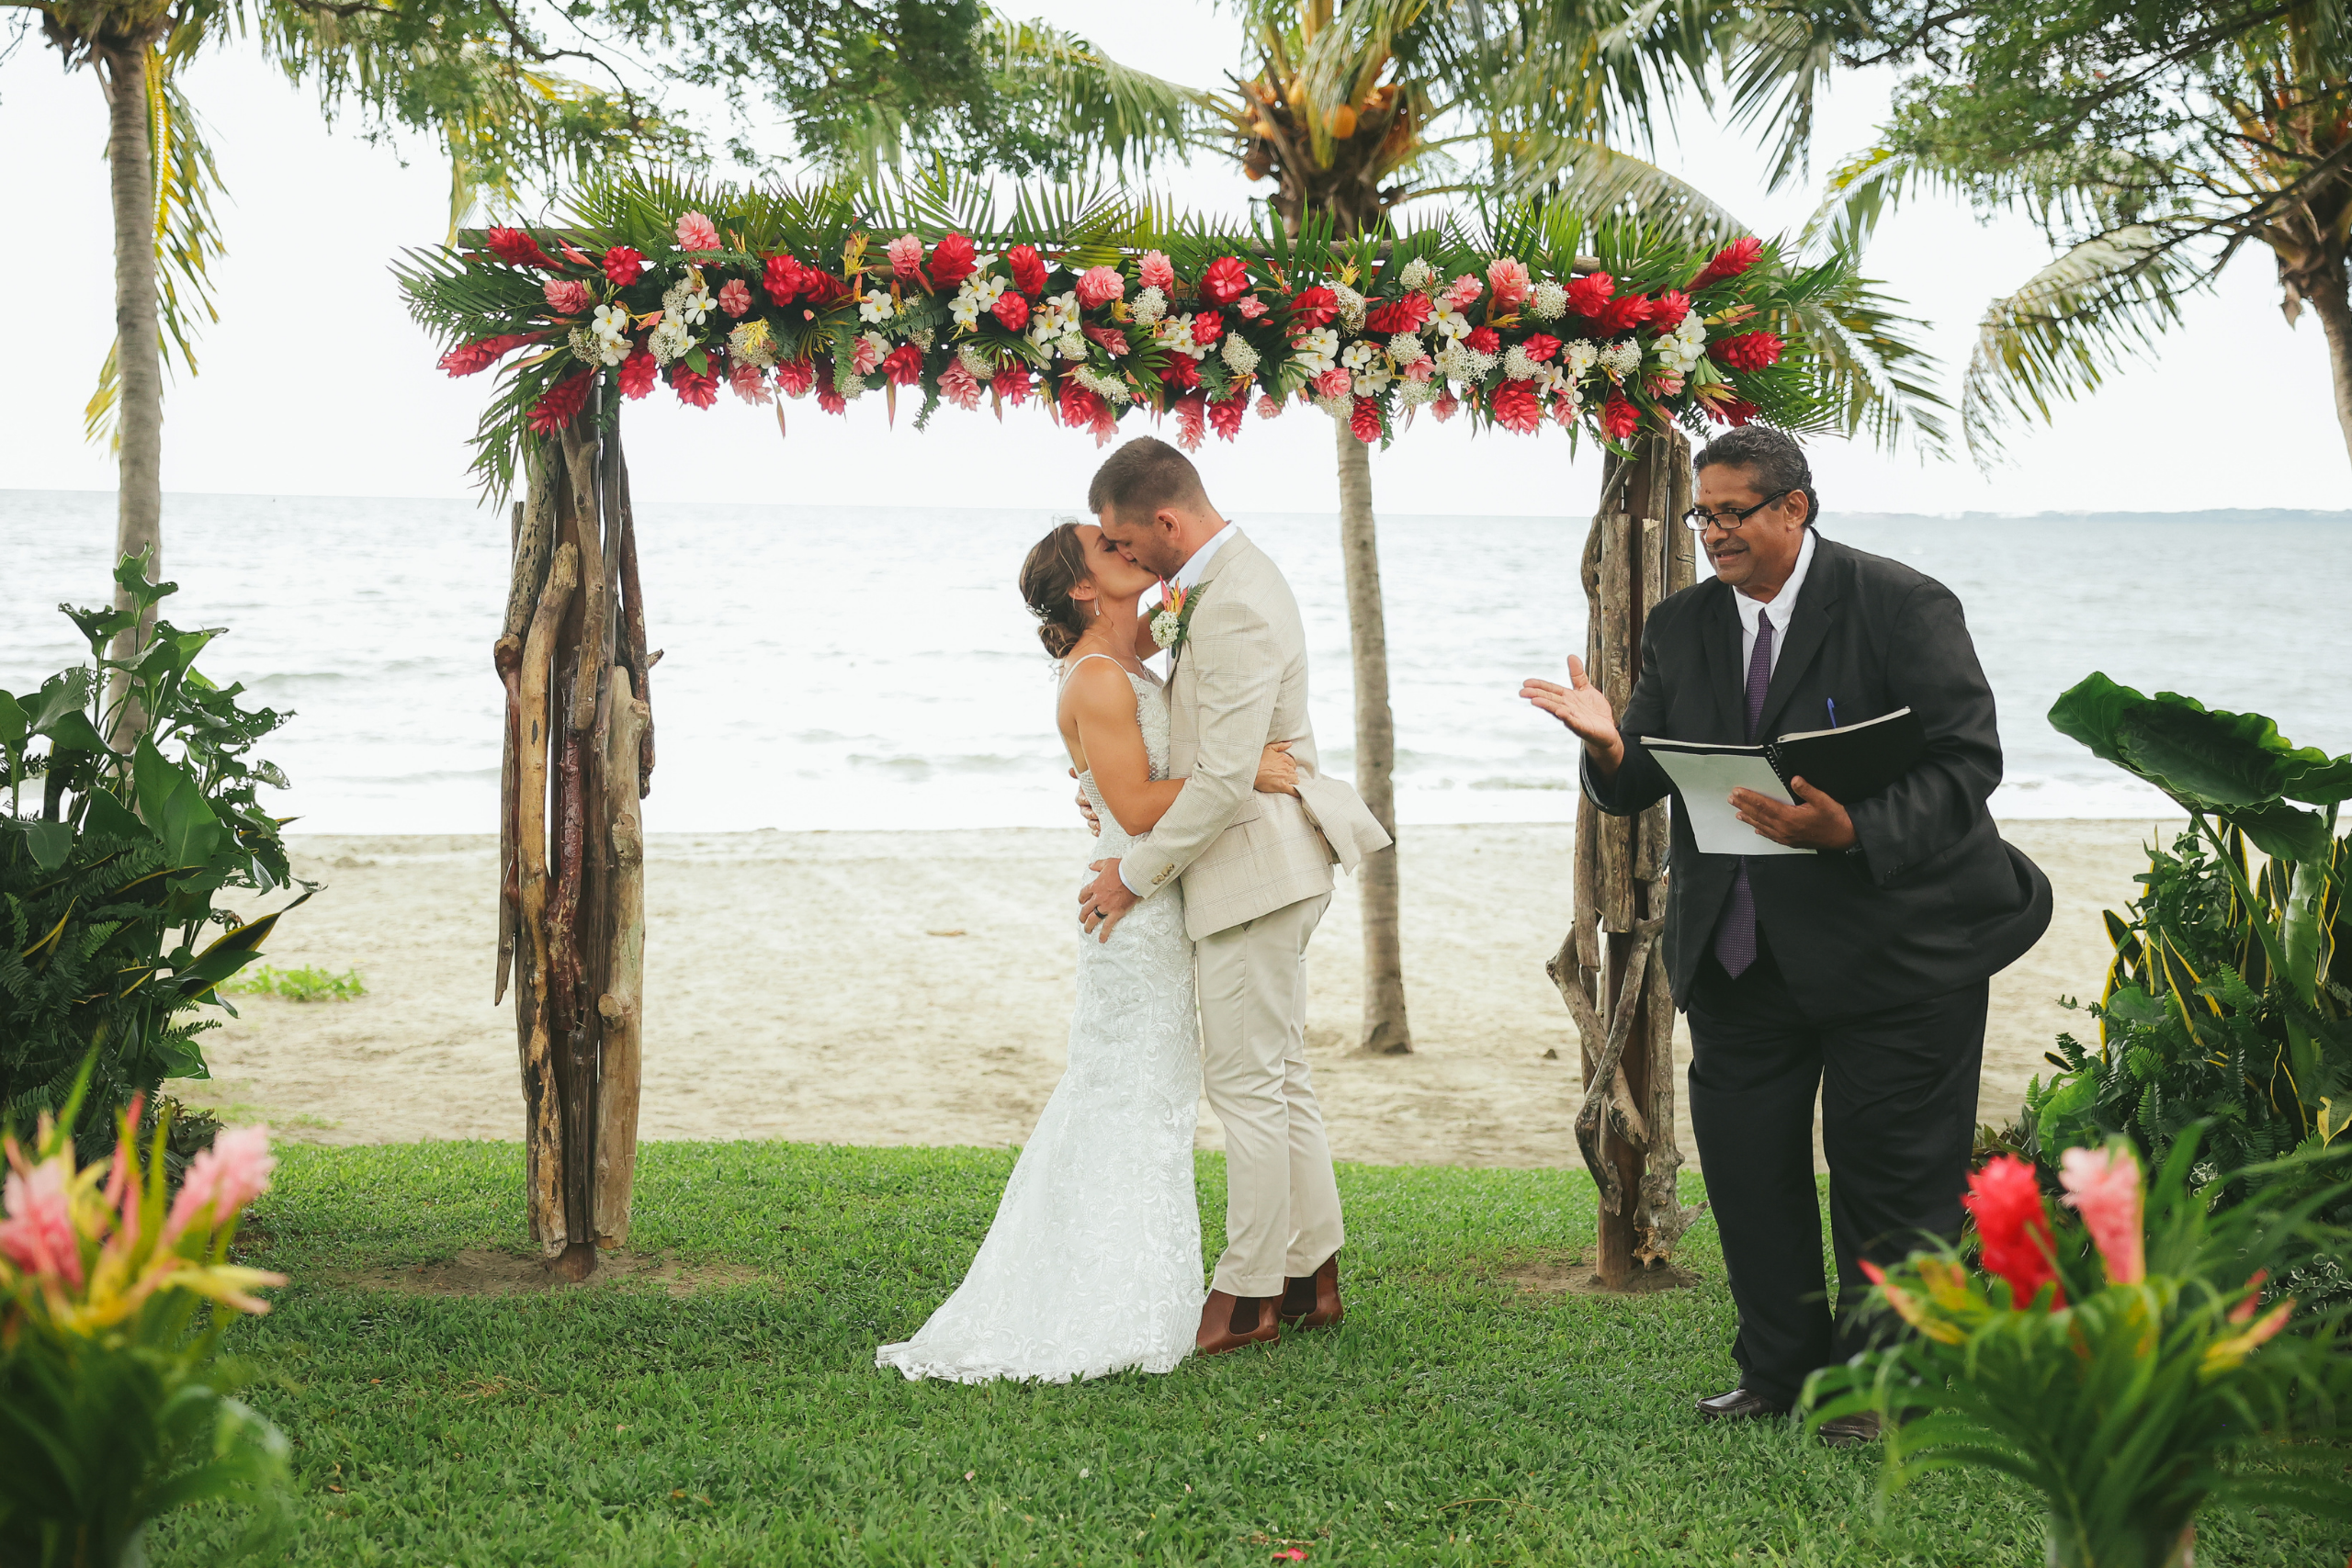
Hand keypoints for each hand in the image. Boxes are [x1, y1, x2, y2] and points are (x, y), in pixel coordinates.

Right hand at [1071, 766, 1099, 836]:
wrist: (1119, 793)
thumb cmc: (1104, 784)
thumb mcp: (1094, 778)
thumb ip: (1083, 774)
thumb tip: (1071, 771)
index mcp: (1085, 796)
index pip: (1079, 799)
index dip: (1083, 799)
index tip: (1088, 800)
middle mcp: (1088, 806)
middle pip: (1084, 812)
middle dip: (1089, 814)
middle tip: (1095, 814)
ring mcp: (1094, 816)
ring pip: (1090, 822)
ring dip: (1093, 824)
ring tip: (1100, 825)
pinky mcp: (1101, 824)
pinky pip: (1096, 831)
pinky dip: (1097, 832)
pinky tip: (1100, 832)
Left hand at [1078, 858, 1139, 942]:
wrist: (1133, 875)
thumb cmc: (1122, 867)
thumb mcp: (1107, 863)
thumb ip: (1097, 865)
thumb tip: (1091, 865)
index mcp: (1095, 886)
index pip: (1084, 894)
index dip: (1082, 899)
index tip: (1082, 901)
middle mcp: (1098, 897)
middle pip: (1086, 908)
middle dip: (1082, 915)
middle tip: (1082, 919)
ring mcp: (1106, 906)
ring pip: (1093, 918)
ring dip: (1088, 925)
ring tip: (1087, 930)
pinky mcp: (1116, 912)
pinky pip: (1107, 925)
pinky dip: (1103, 933)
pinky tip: (1101, 940)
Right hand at [1254, 740, 1299, 794]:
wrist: (1251, 772)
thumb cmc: (1258, 760)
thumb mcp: (1268, 748)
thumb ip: (1280, 745)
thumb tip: (1290, 744)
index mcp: (1284, 758)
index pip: (1293, 763)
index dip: (1289, 767)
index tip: (1285, 769)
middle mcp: (1286, 767)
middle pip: (1294, 772)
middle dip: (1290, 774)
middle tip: (1284, 777)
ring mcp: (1285, 777)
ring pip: (1295, 780)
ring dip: (1292, 782)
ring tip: (1287, 783)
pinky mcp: (1282, 786)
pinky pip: (1293, 790)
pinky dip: (1296, 792)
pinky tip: (1296, 793)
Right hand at [1520, 656, 1624, 775]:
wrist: (1607, 730)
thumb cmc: (1594, 711)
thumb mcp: (1586, 689)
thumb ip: (1577, 675)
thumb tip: (1571, 656)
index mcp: (1567, 698)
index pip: (1550, 690)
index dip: (1539, 686)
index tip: (1526, 682)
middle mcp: (1567, 708)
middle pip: (1550, 700)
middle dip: (1537, 695)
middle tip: (1523, 692)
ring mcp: (1574, 718)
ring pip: (1558, 710)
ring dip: (1547, 706)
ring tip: (1535, 701)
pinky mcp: (1583, 728)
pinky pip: (1574, 723)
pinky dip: (1567, 718)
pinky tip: (1560, 713)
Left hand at [1732, 776, 1857, 851]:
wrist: (1845, 837)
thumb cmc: (1834, 817)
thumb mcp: (1823, 800)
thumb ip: (1807, 790)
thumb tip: (1794, 779)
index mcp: (1790, 817)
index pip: (1764, 805)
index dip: (1749, 798)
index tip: (1737, 792)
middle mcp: (1784, 829)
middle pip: (1759, 816)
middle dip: (1744, 806)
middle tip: (1731, 799)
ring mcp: (1787, 837)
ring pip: (1763, 826)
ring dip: (1749, 819)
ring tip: (1738, 813)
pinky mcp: (1791, 842)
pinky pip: (1772, 836)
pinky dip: (1762, 831)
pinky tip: (1757, 829)